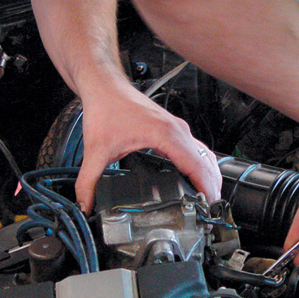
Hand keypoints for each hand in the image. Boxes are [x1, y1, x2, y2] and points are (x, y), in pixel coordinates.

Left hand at [74, 81, 221, 211]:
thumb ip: (88, 181)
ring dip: (210, 176)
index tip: (208, 206)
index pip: (196, 165)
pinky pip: (196, 149)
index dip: (205, 188)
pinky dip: (201, 165)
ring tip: (209, 200)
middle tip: (211, 211)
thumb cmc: (106, 107)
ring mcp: (177, 128)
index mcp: (165, 134)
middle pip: (206, 162)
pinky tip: (197, 178)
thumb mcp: (96, 150)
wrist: (105, 85)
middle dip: (212, 187)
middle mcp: (177, 130)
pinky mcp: (173, 128)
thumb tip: (85, 203)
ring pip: (204, 154)